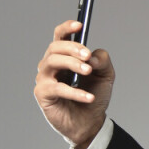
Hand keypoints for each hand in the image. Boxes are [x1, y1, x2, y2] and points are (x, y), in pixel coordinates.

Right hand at [34, 19, 114, 148]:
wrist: (91, 123)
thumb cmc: (94, 96)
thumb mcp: (105, 76)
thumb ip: (103, 61)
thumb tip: (93, 56)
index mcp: (64, 56)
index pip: (60, 36)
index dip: (67, 28)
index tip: (79, 25)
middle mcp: (51, 65)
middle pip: (55, 47)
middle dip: (73, 48)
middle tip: (88, 56)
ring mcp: (44, 78)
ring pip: (52, 62)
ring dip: (72, 64)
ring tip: (88, 71)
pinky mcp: (43, 94)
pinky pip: (57, 88)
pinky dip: (74, 91)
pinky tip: (89, 97)